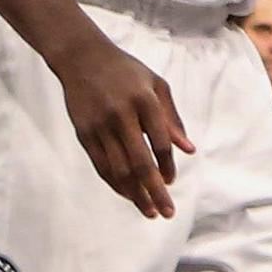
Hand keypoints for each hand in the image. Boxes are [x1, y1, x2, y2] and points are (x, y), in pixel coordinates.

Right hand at [54, 35, 193, 216]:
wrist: (82, 58)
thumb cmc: (126, 71)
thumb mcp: (156, 85)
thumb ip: (172, 118)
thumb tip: (188, 150)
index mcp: (143, 101)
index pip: (159, 142)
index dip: (168, 165)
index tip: (172, 182)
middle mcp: (121, 115)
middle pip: (140, 163)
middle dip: (155, 191)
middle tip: (167, 212)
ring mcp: (100, 126)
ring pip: (119, 170)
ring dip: (135, 194)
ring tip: (149, 211)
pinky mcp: (84, 134)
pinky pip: (101, 166)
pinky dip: (115, 184)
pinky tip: (128, 195)